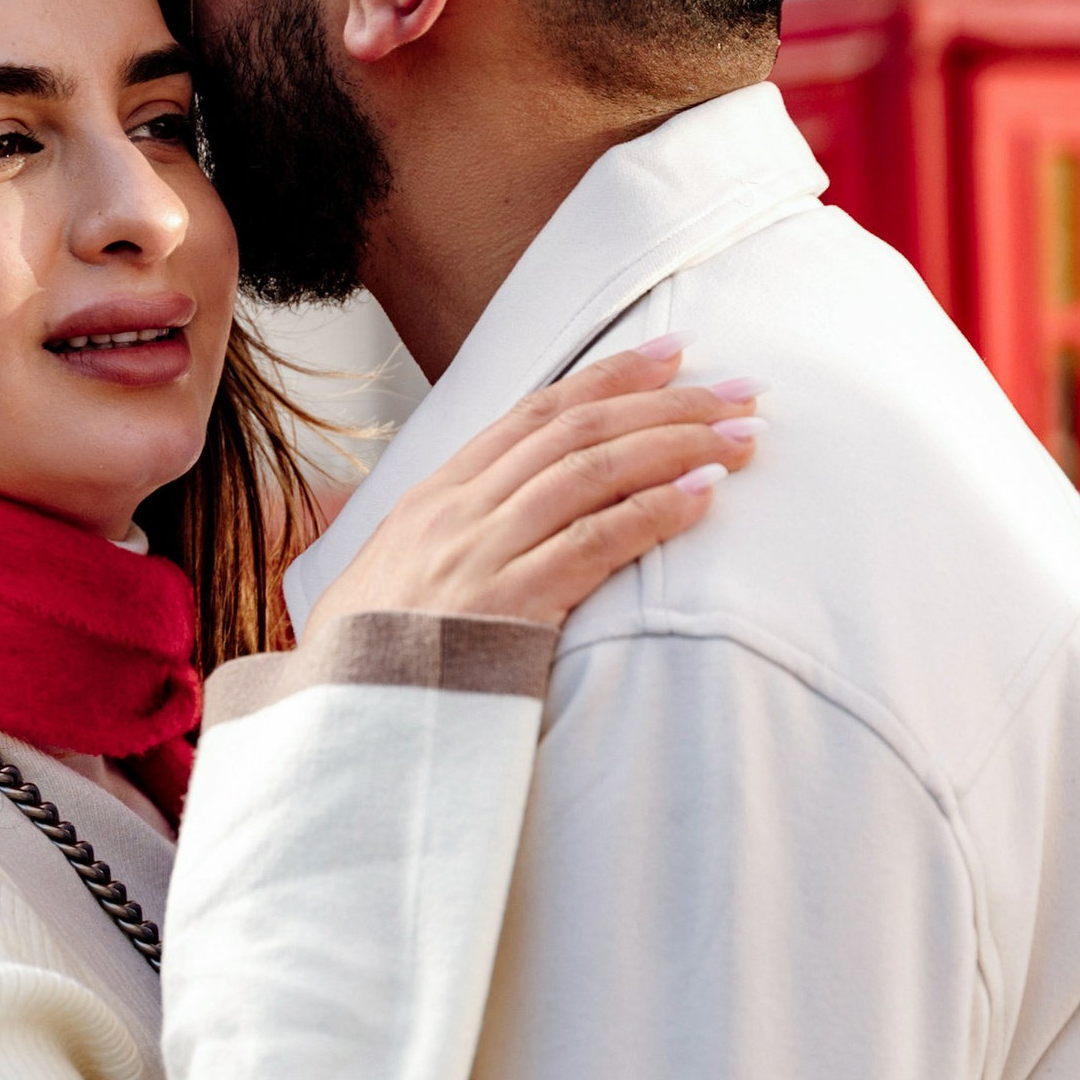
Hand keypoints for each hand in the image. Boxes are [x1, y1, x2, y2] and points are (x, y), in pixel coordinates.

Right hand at [311, 340, 757, 632]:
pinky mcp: (509, 605)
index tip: (672, 355)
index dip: (610, 378)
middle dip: (665, 402)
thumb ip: (452, 540)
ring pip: (593, 471)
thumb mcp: (396, 578)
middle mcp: (460, 511)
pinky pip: (595, 541)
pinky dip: (655, 511)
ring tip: (742, 438)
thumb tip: (508, 519)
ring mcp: (482, 553)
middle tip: (738, 391)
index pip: (534, 413)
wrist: (337, 724)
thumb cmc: (367, 665)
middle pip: (577, 430)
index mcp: (435, 497)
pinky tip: (703, 497)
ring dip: (677, 446)